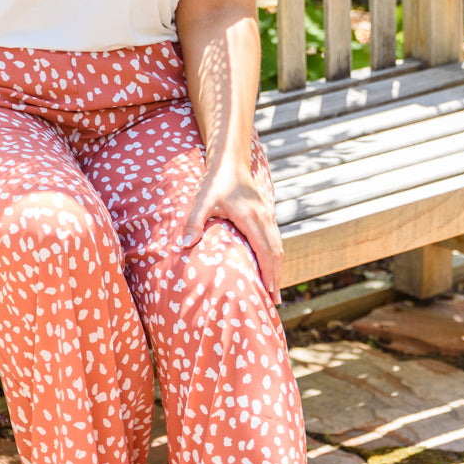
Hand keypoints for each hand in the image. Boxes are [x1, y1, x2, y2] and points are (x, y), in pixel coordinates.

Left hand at [180, 170, 283, 303]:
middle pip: (276, 252)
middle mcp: (264, 218)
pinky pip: (275, 239)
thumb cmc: (215, 182)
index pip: (264, 250)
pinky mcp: (266, 214)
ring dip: (278, 268)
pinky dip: (275, 256)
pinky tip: (270, 267)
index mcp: (251, 217)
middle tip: (274, 301)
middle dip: (276, 277)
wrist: (230, 162)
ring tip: (274, 290)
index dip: (268, 272)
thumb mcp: (202, 201)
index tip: (268, 292)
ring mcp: (267, 216)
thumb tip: (185, 246)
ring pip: (278, 246)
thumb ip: (194, 223)